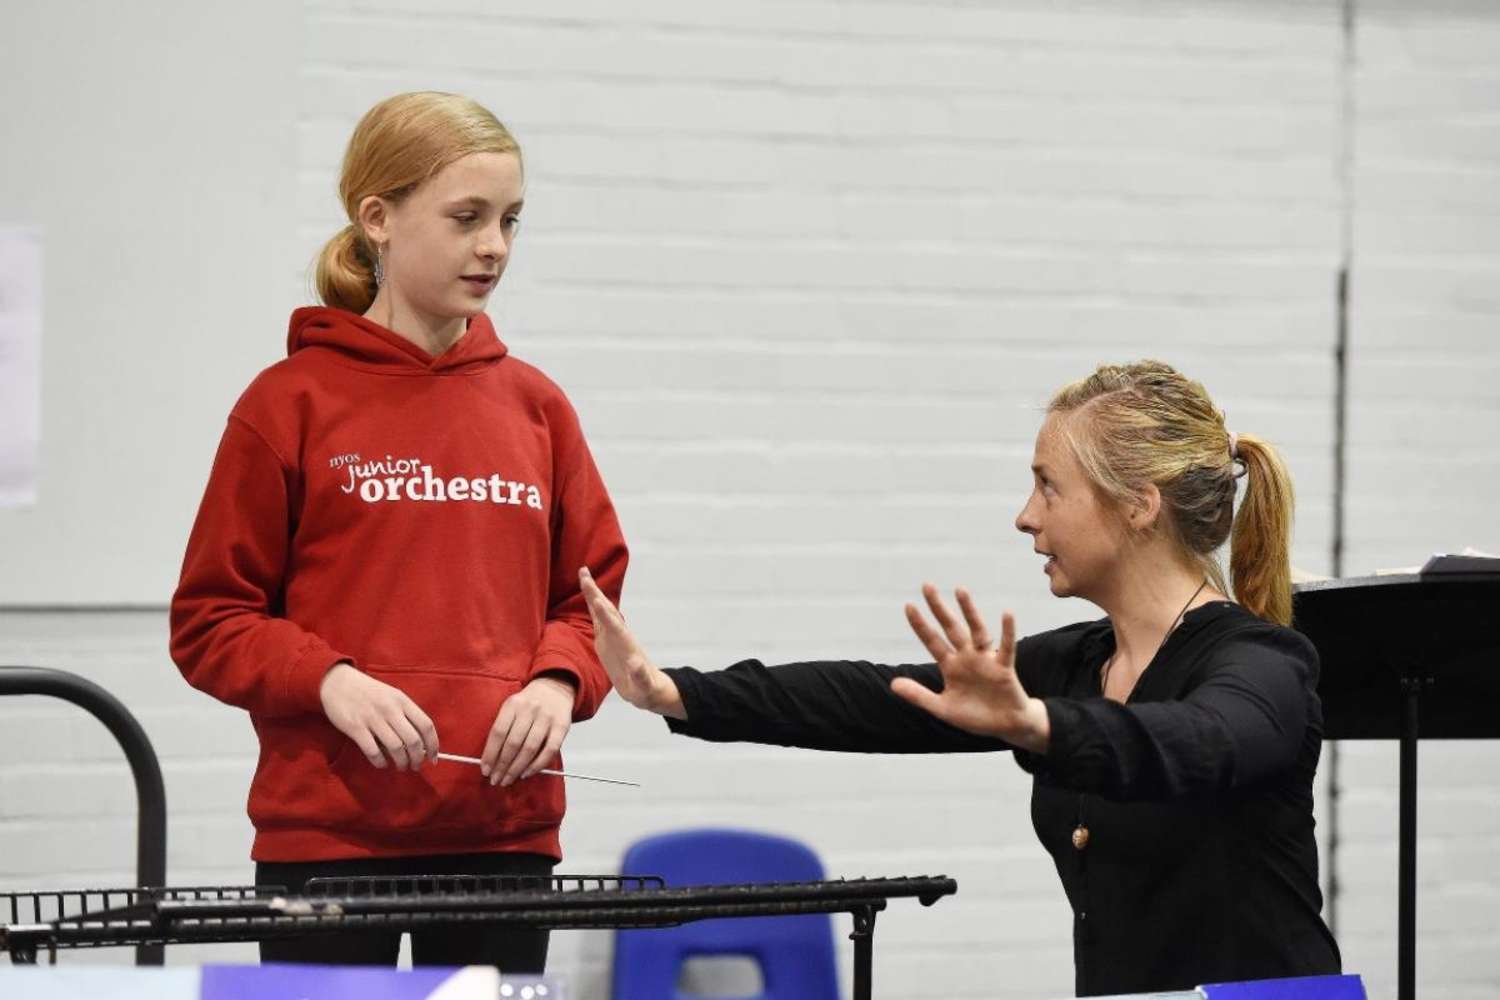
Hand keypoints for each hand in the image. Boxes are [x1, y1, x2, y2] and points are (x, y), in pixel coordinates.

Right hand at [319, 662, 438, 769]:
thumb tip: (420, 743)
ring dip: (401, 762)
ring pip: (395, 748)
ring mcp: (372, 719)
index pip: (426, 725)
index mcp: (402, 700)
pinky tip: (382, 763)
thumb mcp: (392, 696)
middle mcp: (390, 709)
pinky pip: (373, 751)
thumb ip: (405, 715)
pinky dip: (380, 762)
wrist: (337, 682)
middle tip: (415, 766)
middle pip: (413, 740)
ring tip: (400, 766)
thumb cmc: (369, 692)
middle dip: (418, 758)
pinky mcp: (355, 728)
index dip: (433, 744)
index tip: (433, 758)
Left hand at [482, 675, 574, 786]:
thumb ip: (503, 728)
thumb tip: (490, 759)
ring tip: (508, 780)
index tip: (485, 770)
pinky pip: (549, 750)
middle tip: (496, 780)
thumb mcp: (512, 707)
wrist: (555, 688)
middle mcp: (530, 709)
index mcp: (513, 704)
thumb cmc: (529, 703)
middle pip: (513, 743)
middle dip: (502, 766)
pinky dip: (537, 765)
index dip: (490, 754)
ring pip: (529, 748)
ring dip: (517, 768)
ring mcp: (547, 718)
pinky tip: (527, 773)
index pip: (498, 732)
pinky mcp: (562, 726)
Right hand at [578, 566, 684, 718]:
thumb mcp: (644, 685)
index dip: (605, 614)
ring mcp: (612, 637)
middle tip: (584, 572)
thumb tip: (636, 663)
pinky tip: (588, 597)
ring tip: (584, 575)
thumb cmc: (646, 688)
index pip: (614, 626)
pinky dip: (592, 607)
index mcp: (626, 645)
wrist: (648, 688)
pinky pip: (598, 620)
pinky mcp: (607, 642)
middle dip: (595, 593)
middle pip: (605, 611)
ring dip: (593, 594)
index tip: (596, 599)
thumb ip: (640, 675)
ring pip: (601, 611)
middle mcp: (619, 636)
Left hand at [890, 584, 1049, 751]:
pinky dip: (1008, 631)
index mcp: (951, 666)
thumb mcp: (943, 708)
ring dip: (969, 611)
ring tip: (959, 590)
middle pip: (950, 628)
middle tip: (927, 586)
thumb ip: (919, 696)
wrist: (1004, 725)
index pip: (932, 641)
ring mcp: (985, 660)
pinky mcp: (1004, 667)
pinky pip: (1007, 647)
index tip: (908, 605)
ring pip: (976, 631)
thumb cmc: (975, 715)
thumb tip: (893, 684)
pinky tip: (1007, 614)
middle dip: (939, 608)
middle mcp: (967, 657)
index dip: (921, 625)